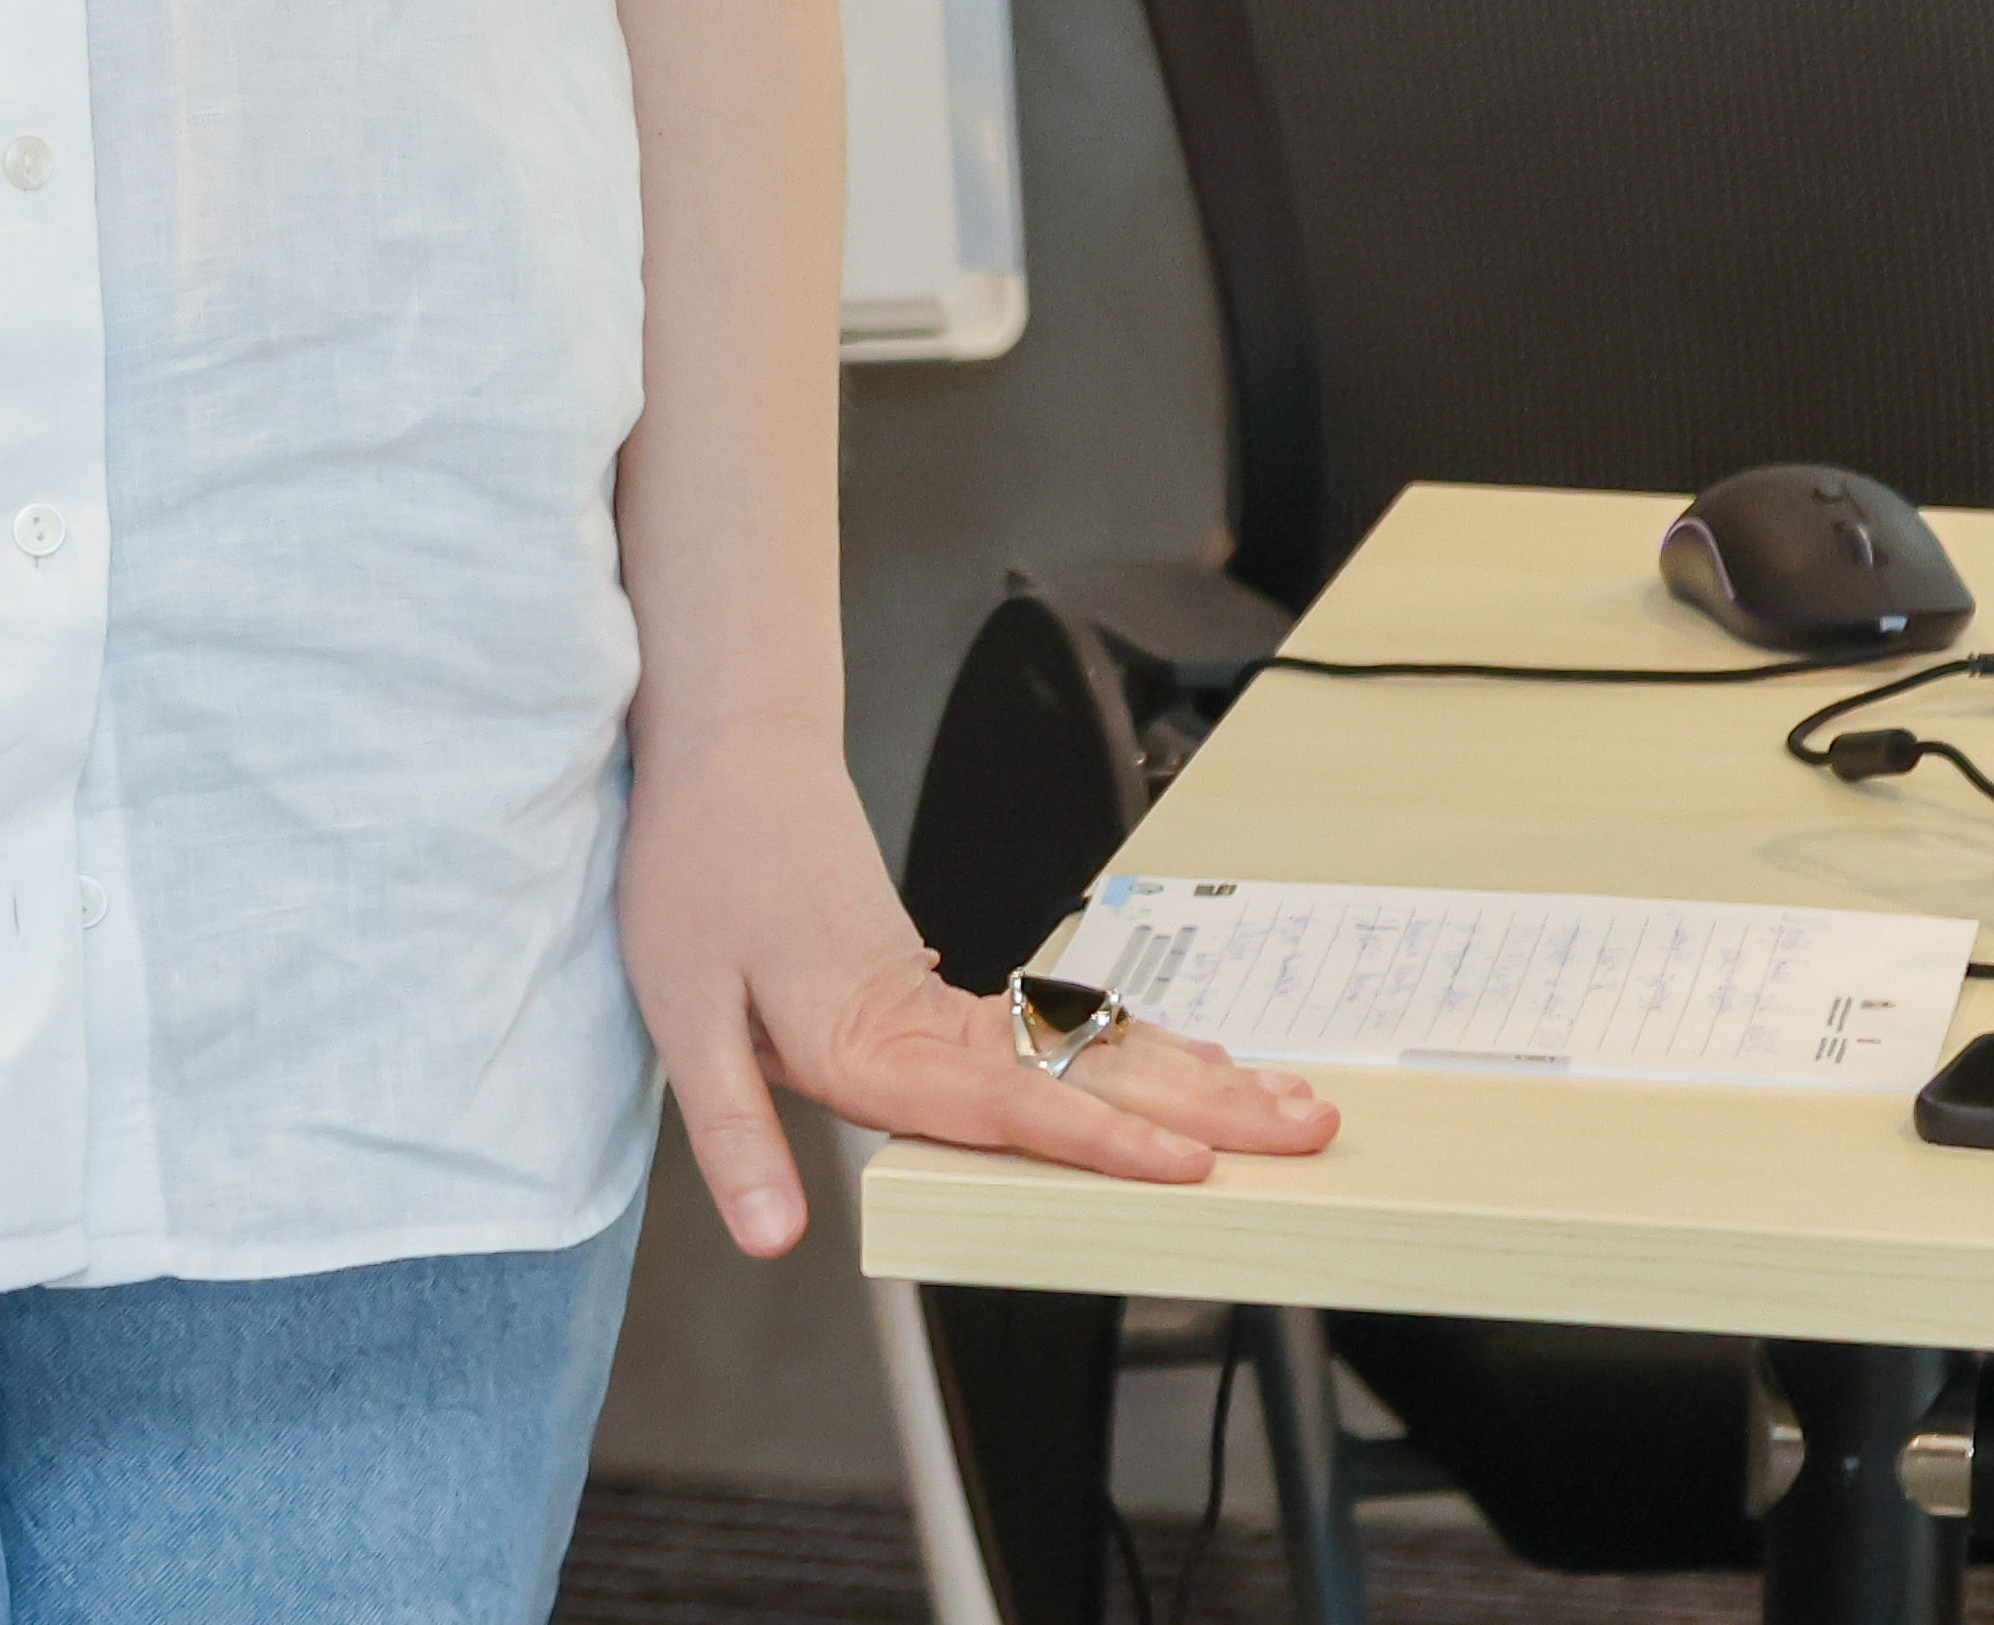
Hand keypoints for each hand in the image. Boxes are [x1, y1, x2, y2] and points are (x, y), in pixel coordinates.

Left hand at [615, 718, 1336, 1257]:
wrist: (725, 755)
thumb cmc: (697, 874)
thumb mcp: (683, 1016)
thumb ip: (733, 1135)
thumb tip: (772, 1239)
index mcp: (873, 1038)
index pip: (1010, 1103)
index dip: (1102, 1141)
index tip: (1191, 1166)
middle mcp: (931, 1019)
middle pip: (1087, 1074)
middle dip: (1206, 1110)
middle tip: (1310, 1131)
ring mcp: (947, 997)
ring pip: (1091, 1047)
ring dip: (1193, 1079)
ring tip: (1292, 1104)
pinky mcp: (941, 983)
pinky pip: (1060, 1025)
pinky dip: (1137, 1048)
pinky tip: (1193, 1065)